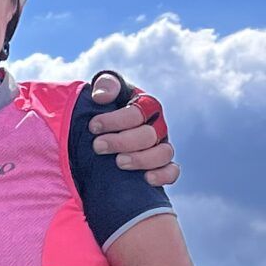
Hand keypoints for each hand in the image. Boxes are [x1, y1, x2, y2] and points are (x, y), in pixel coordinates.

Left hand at [87, 68, 177, 184]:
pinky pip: (171, 172)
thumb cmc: (105, 109)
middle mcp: (157, 126)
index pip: (138, 112)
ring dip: (141, 159)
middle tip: (98, 146)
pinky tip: (146, 179)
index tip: (93, 127)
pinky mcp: (163, 166)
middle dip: (122, 142)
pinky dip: (163, 175)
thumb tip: (102, 97)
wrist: (105, 131)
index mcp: (146, 105)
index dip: (116, 120)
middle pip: (148, 135)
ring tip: (119, 162)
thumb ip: (105, 85)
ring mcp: (161, 146)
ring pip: (163, 153)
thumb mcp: (104, 92)